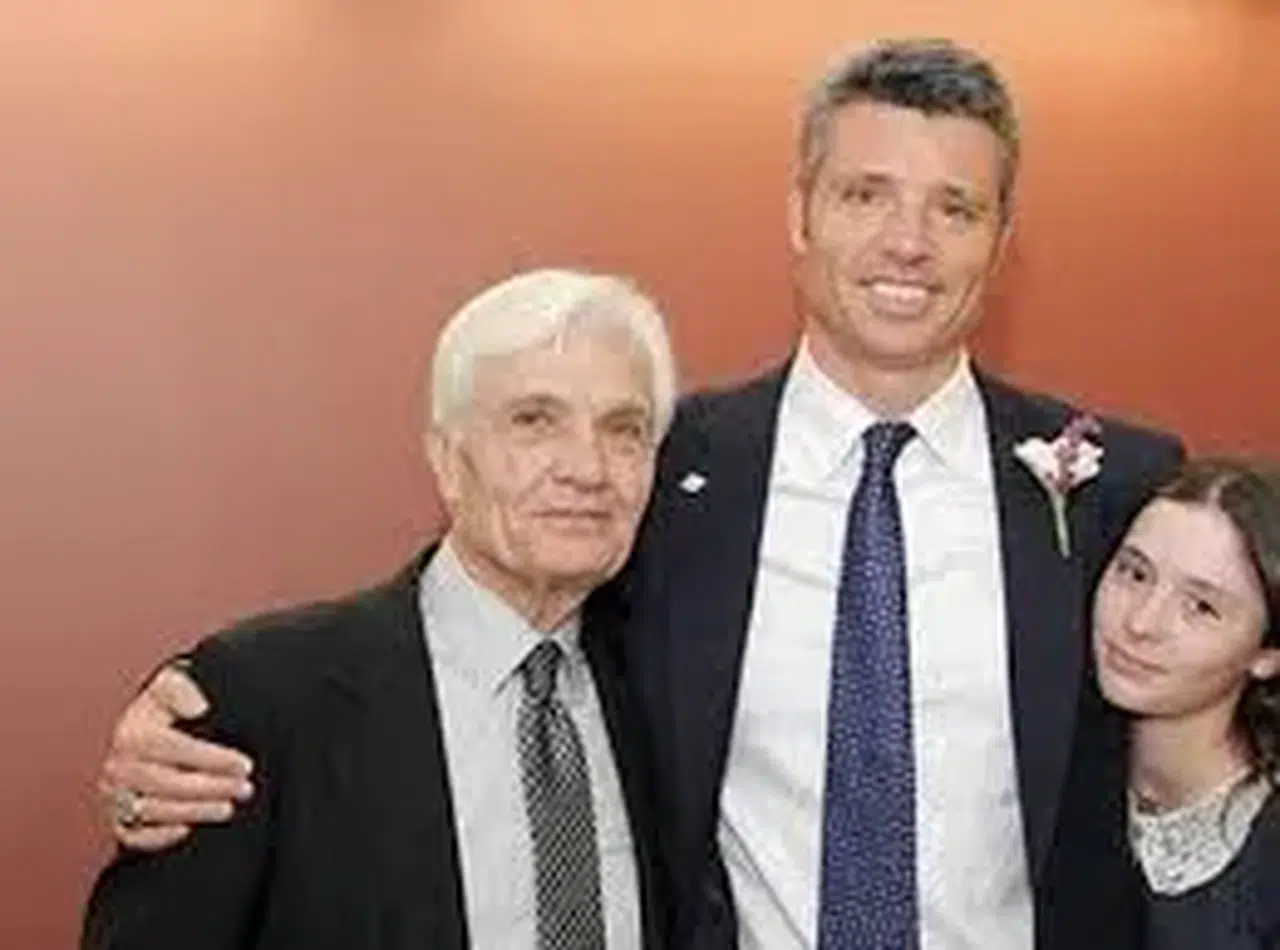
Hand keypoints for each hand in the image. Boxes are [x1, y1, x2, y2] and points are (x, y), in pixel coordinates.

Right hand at [99, 664, 254, 850]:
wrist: (147, 730)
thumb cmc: (166, 708)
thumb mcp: (172, 684)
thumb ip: (181, 688)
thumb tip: (198, 707)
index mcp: (131, 733)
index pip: (172, 747)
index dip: (211, 758)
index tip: (245, 764)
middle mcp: (118, 766)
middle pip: (165, 783)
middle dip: (210, 788)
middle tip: (245, 789)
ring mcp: (115, 794)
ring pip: (153, 810)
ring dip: (194, 812)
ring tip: (228, 808)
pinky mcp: (117, 817)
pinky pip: (132, 835)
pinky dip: (158, 837)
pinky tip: (188, 830)